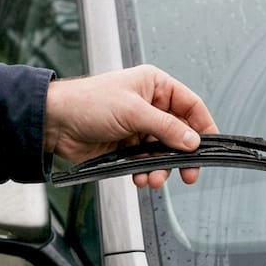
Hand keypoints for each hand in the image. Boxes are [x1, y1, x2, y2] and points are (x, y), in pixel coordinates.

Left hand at [44, 65, 218, 188]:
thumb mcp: (133, 112)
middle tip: (189, 173)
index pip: (191, 105)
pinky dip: (146, 171)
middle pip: (180, 133)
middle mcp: (149, 105)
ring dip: (162, 168)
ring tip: (154, 179)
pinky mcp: (127, 146)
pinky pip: (146, 162)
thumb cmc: (87, 102)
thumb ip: (166, 128)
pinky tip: (140, 177)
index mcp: (154, 86)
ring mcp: (138, 127)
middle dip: (182, 155)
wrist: (54, 123)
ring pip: (163, 152)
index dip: (203, 126)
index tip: (211, 146)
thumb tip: (193, 141)